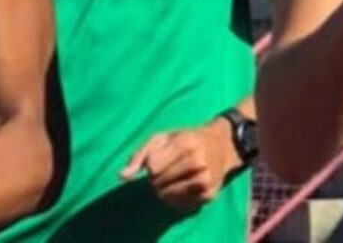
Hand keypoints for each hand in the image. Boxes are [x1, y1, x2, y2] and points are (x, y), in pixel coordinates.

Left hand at [119, 120, 240, 210]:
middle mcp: (198, 161)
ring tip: (171, 179)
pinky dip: (173, 199)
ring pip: (167, 196)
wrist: (221, 146)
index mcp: (185, 143)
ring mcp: (206, 179)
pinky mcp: (209, 194)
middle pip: (158, 182)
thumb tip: (121, 176)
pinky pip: (179, 204)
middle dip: (156, 178)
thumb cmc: (185, 140)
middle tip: (167, 169)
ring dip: (163, 190)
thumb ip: (139, 155)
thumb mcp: (162, 138)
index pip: (152, 167)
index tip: (158, 159)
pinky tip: (179, 187)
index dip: (150, 166)